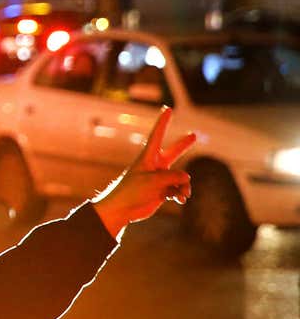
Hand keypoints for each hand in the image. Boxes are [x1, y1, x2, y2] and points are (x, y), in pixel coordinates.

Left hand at [91, 107, 197, 237]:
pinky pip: (178, 189)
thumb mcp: (154, 181)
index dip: (163, 122)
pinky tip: (180, 200)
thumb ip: (173, 176)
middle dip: (183, 145)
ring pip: (181, 177)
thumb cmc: (132, 191)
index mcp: (148, 157)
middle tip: (194, 135)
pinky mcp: (162, 191)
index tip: (167, 108)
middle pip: (173, 152)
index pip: (157, 135)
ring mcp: (159, 178)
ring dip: (184, 186)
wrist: (123, 209)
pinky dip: (181, 194)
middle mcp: (155, 166)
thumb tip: (187, 177)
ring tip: (183, 194)